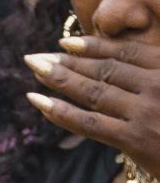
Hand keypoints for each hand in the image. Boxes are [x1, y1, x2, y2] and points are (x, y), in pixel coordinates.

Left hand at [25, 37, 159, 178]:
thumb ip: (152, 77)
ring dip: (59, 79)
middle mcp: (159, 85)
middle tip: (35, 56)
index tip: (66, 42)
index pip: (126, 52)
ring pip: (94, 91)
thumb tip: (125, 69)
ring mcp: (147, 112)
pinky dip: (60, 111)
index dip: (93, 46)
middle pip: (105, 69)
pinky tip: (38, 101)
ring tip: (34, 69)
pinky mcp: (135, 139)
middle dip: (67, 61)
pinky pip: (89, 123)